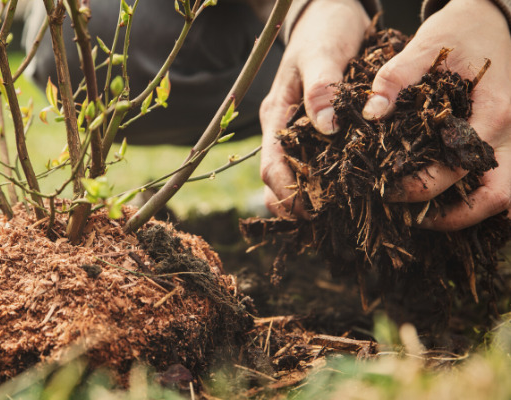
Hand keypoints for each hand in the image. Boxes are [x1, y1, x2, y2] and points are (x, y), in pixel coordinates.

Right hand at [260, 0, 369, 216]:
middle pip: (279, 180)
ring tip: (337, 216)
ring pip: (297, 175)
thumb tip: (326, 127)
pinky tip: (348, 192)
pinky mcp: (318, 129)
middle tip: (326, 223)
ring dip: (311, 198)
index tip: (311, 211)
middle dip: (296, 204)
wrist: (331, 13)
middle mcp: (284, 129)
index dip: (286, 193)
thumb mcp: (321, 54)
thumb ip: (321, 87)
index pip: (271, 165)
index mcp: (277, 115)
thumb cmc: (324, 30)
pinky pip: (317, 162)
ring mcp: (300, 130)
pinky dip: (326, 181)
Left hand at [362, 0, 510, 230]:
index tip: (387, 190)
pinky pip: (499, 184)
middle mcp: (510, 134)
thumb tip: (372, 112)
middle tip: (411, 218)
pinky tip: (440, 202)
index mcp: (493, 112)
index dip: (422, 186)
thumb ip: (396, 78)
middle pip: (497, 196)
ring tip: (423, 217)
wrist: (490, 23)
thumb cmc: (459, 34)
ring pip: (504, 197)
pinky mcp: (504, 144)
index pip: (460, 166)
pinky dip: (474, 200)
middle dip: (454, 217)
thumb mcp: (425, 47)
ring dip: (468, 214)